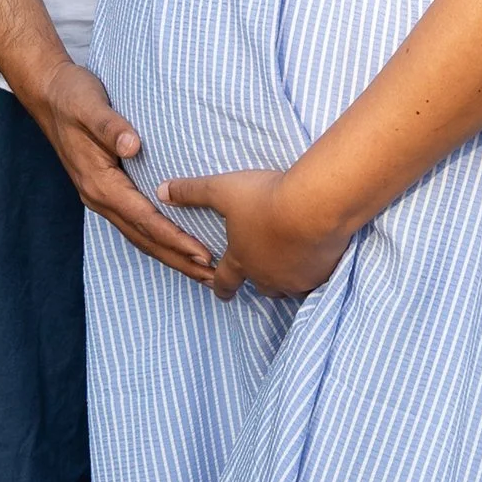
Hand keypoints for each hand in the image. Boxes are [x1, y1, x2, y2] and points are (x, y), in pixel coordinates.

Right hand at [26, 60, 214, 277]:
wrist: (47, 93)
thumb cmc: (72, 96)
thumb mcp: (90, 105)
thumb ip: (111, 126)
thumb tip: (132, 146)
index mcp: (99, 182)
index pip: (144, 219)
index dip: (174, 238)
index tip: (202, 253)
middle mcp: (99, 196)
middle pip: (144, 238)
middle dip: (178, 259)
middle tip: (213, 278)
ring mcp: (100, 196)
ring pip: (139, 236)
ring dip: (170, 255)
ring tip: (200, 271)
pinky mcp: (106, 191)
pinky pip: (134, 224)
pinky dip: (157, 239)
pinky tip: (174, 245)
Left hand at [160, 165, 353, 303]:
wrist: (313, 207)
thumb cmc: (265, 198)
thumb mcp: (223, 189)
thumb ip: (192, 192)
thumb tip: (161, 190)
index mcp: (241, 259)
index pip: (224, 280)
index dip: (220, 286)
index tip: (220, 292)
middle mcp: (266, 276)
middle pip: (260, 287)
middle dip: (258, 280)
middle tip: (261, 272)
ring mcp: (295, 279)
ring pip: (289, 287)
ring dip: (287, 278)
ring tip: (292, 265)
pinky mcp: (321, 274)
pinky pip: (315, 279)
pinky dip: (313, 270)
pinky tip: (318, 257)